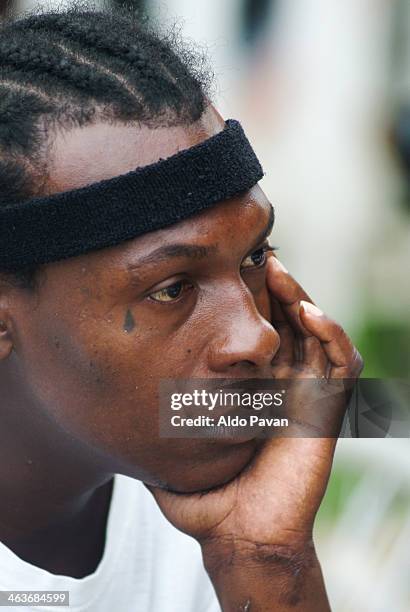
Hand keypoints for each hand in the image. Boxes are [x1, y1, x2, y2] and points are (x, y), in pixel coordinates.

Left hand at [145, 256, 362, 607]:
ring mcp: (306, 395)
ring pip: (315, 333)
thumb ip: (153, 422)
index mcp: (252, 388)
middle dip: (276, 288)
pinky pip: (342, 363)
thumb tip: (113, 398)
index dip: (250, 300)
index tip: (228, 270)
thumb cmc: (207, 498)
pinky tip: (306, 313)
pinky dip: (331, 334)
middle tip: (256, 258)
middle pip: (287, 322)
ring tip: (276, 271)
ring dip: (301, 298)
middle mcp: (282, 385)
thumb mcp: (173, 447)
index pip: (257, 332)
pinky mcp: (327, 410)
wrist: (238, 535)